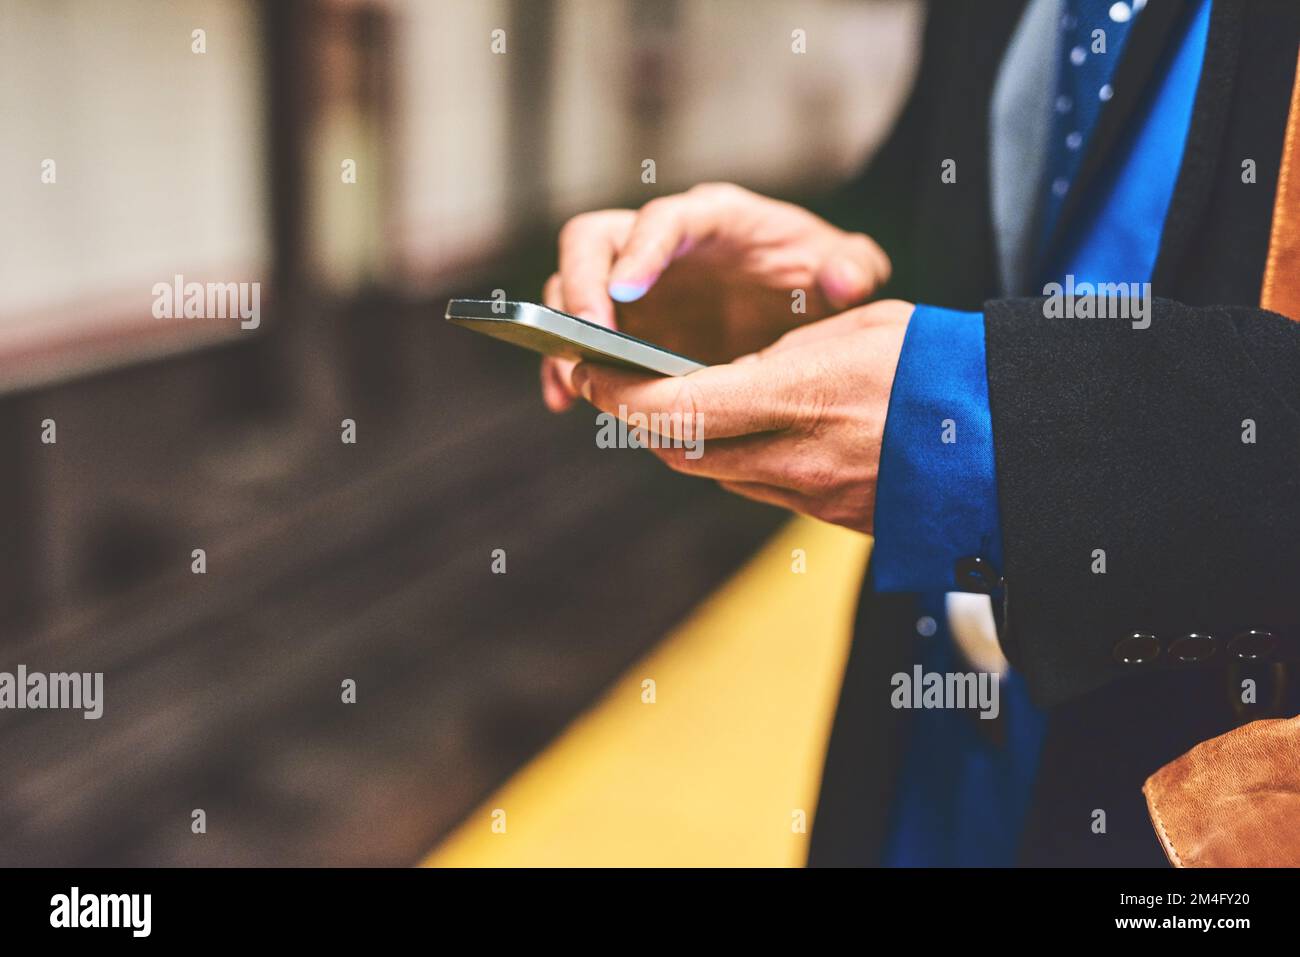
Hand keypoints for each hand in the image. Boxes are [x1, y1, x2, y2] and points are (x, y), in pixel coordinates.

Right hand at [541, 182, 890, 410]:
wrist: (798, 305)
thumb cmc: (816, 276)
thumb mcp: (848, 268)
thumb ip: (855, 266)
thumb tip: (842, 278)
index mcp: (714, 218)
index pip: (665, 218)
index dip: (641, 250)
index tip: (625, 292)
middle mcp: (660, 241)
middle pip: (591, 239)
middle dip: (580, 285)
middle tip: (587, 340)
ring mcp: (632, 282)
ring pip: (569, 285)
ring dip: (561, 330)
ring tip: (574, 381)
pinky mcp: (619, 322)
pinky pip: (574, 336)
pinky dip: (562, 365)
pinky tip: (566, 403)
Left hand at [569, 300, 913, 533]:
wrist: (1014, 442)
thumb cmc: (943, 365)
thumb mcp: (859, 328)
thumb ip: (781, 357)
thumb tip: (731, 377)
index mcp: (801, 398)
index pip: (677, 410)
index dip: (621, 397)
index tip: (593, 374)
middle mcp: (797, 458)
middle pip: (681, 451)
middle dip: (639, 419)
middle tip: (616, 385)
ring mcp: (812, 497)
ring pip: (714, 473)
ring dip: (682, 441)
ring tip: (672, 401)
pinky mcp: (829, 518)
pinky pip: (757, 488)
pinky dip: (731, 459)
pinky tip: (738, 429)